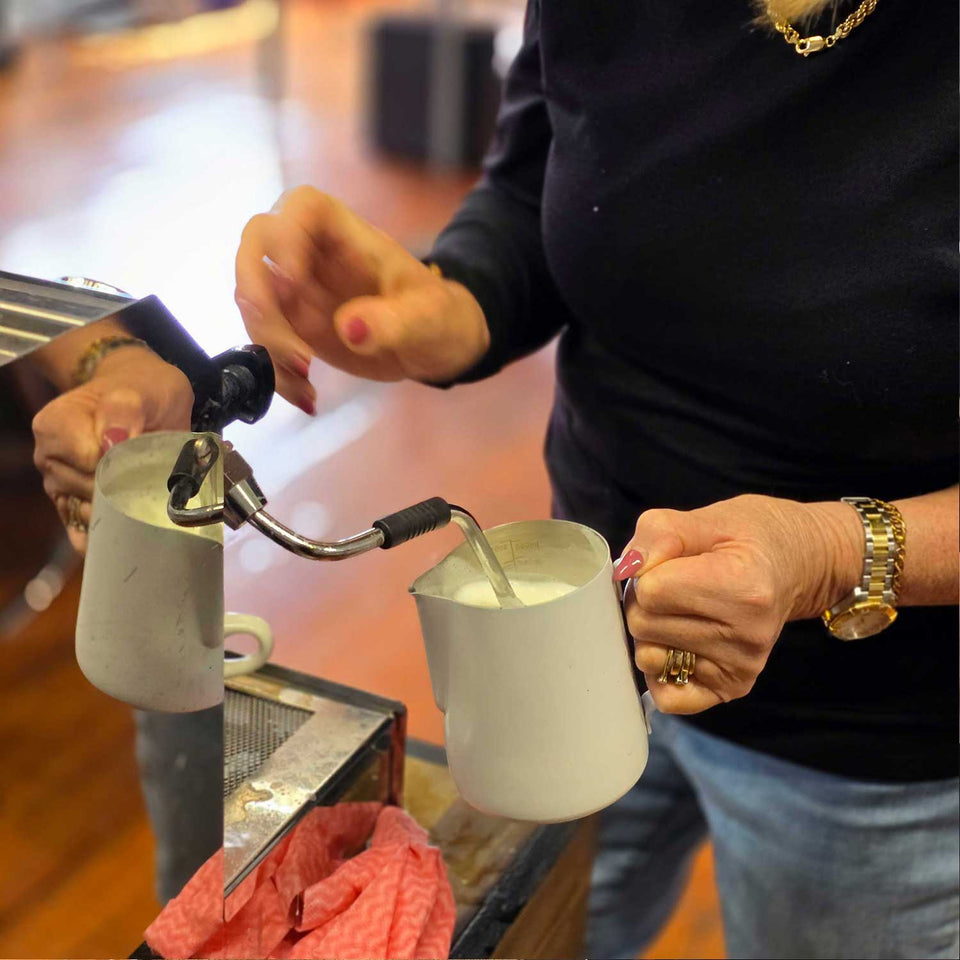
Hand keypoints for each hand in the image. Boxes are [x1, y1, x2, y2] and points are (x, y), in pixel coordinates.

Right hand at [32, 348, 193, 552]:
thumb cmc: (141, 390)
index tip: (145, 462)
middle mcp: (51, 458)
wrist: (145, 396)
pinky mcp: (78, 500)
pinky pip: (83, 528)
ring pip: (87, 514)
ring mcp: (62, 483)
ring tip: (147, 513)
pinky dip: (103, 536)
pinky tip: (123, 541)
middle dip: (123, 495)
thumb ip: (124, 410)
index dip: (120, 467)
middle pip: (88, 493)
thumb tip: (112, 442)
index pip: (87, 464)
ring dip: (118, 519)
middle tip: (156, 489)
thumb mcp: (139, 390)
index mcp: (55, 427)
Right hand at [234, 186, 489, 412]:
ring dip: (267, 345)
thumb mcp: (429, 319)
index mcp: (347, 234)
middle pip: (256, 248)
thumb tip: (350, 328)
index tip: (294, 282)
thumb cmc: (438, 316)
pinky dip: (275, 371)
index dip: (286, 237)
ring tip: (306, 381)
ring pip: (252, 300)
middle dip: (259, 298)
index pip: (302, 207)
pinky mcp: (291, 325)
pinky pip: (264, 340)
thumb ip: (395, 321)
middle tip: (293, 348)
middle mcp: (311, 253)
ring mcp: (296, 289)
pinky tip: (307, 396)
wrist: (433, 345)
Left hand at [614, 494, 861, 713]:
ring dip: (651, 632)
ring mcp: (742, 667)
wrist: (796, 564)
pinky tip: (678, 645)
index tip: (668, 564)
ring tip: (680, 610)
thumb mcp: (705, 519)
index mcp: (742, 588)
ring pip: (648, 657)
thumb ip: (659, 535)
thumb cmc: (748, 538)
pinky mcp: (735, 688)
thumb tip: (629, 569)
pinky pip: (669, 698)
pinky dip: (661, 671)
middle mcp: (747, 635)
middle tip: (673, 586)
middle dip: (645, 602)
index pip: (651, 591)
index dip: (647, 572)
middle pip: (644, 625)